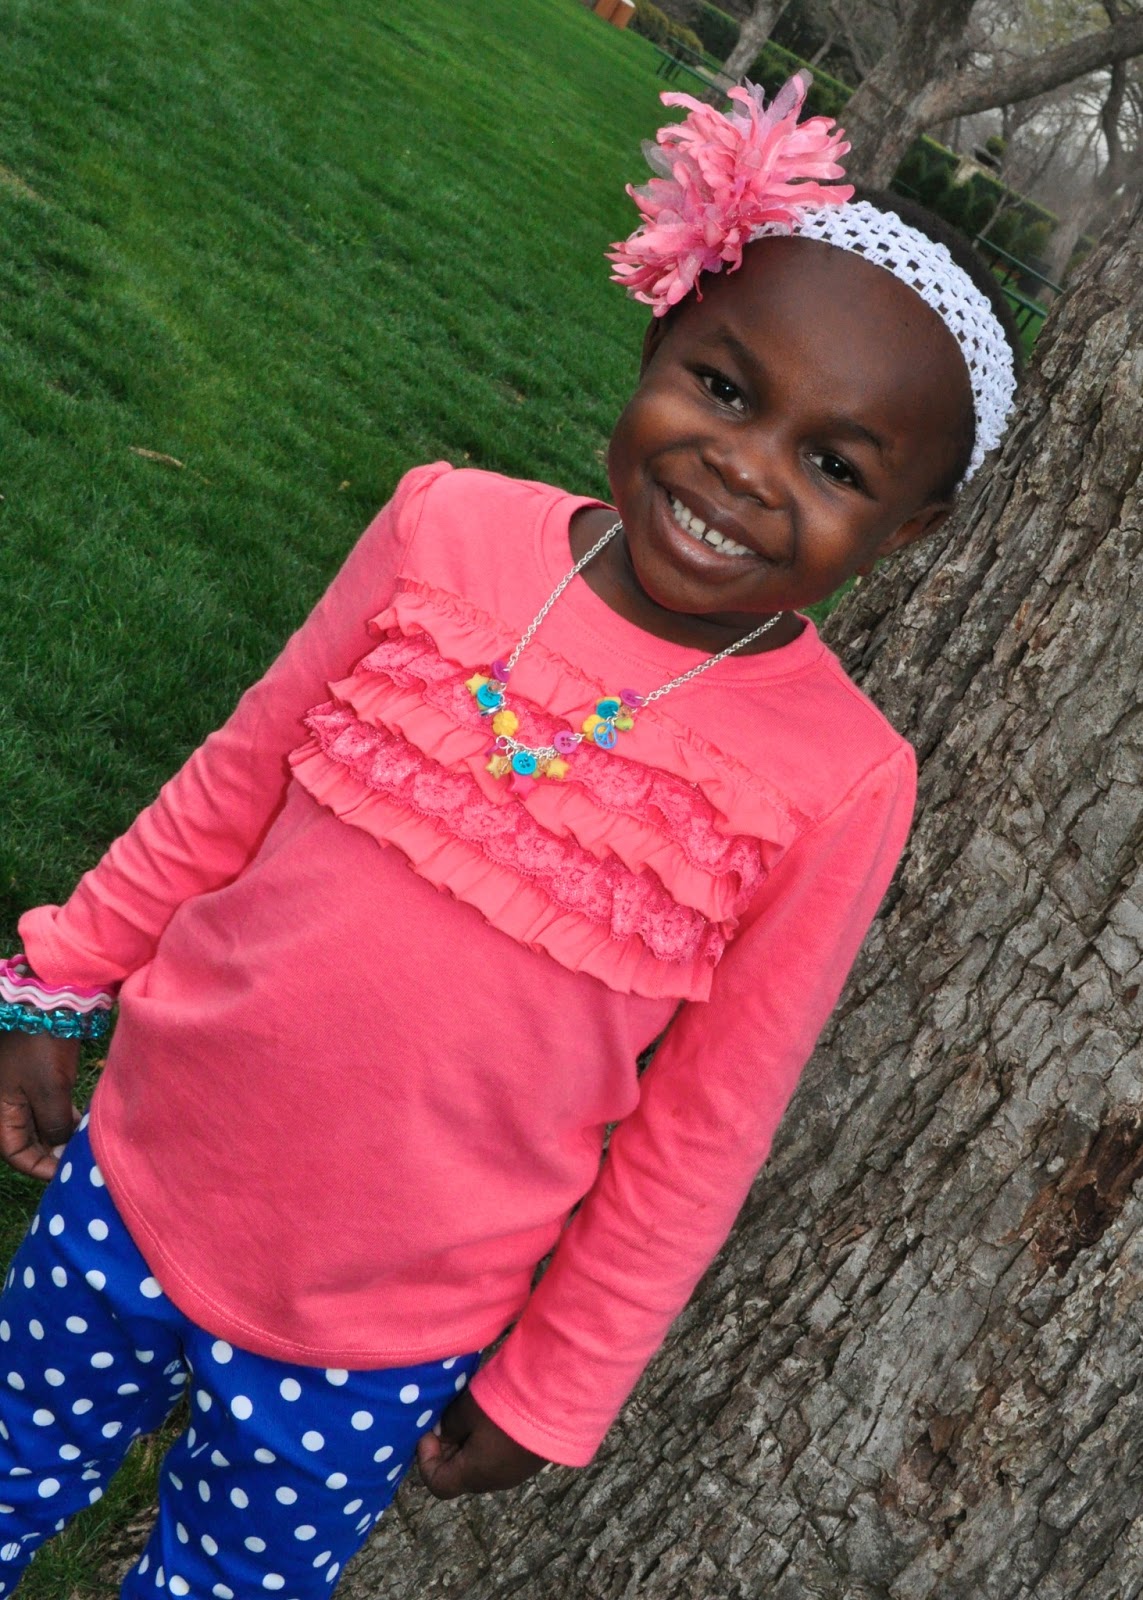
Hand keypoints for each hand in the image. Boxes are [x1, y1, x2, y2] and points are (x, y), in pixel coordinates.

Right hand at [0, 1031, 80, 1179]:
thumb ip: (53, 1124)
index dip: (39, 1167)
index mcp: (0, 1111)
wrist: (46, 1000)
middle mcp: (7, 1103)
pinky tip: (80, 1121)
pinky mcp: (38, 1076)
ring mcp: (22, 1088)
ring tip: (82, 1142)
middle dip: (51, 1152)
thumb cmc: (41, 1046)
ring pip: (39, 1124)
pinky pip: (47, 1105)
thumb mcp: (50, 1090)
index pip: (15, 1154)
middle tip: (78, 1159)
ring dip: (59, 1134)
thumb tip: (59, 1148)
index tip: (65, 1172)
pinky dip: (62, 1116)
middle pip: (26, 1141)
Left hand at [416, 1388, 548, 1498]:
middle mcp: (494, 1482)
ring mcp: (515, 1473)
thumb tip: (443, 1432)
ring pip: (480, 1465)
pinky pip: (499, 1458)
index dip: (426, 1460)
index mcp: (474, 1475)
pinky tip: (494, 1417)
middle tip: (447, 1418)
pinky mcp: (530, 1460)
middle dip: (447, 1449)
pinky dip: (488, 1443)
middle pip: (459, 1475)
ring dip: (469, 1444)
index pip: (438, 1484)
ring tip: (470, 1414)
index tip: (429, 1431)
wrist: (558, 1402)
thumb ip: (449, 1425)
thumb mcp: (468, 1410)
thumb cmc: (506, 1408)